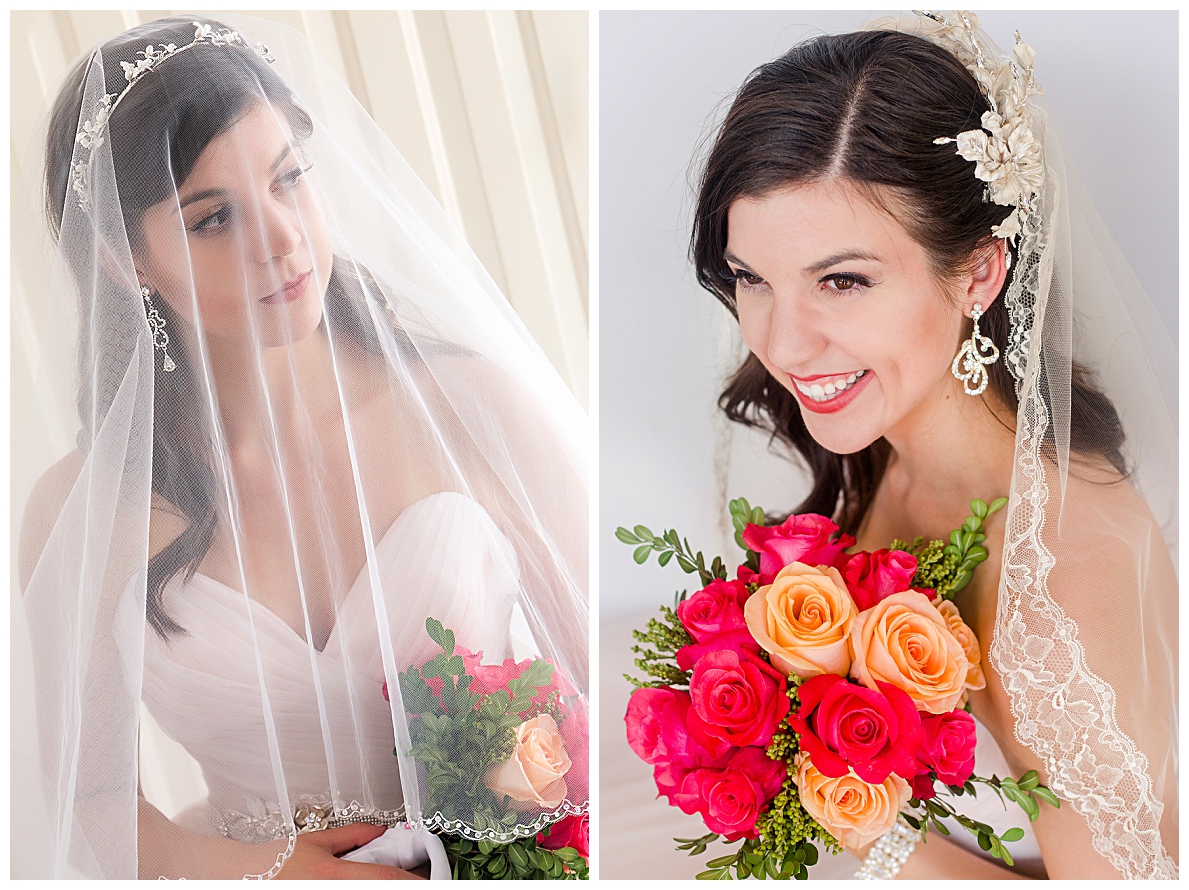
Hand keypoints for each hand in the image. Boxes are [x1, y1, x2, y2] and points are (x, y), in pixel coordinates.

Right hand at [276, 823, 425, 879]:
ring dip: (387, 888)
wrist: (242, 877)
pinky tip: (375, 885)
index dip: (413, 880)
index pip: (386, 878)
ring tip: (399, 881)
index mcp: (335, 875)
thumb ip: (353, 836)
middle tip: (423, 881)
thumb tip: (381, 831)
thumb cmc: (275, 862)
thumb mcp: (316, 841)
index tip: (431, 879)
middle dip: (404, 886)